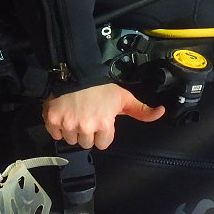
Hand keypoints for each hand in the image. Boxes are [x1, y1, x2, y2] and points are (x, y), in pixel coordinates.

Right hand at [42, 83, 164, 150]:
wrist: (75, 69)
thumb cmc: (101, 84)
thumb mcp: (124, 97)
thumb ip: (142, 110)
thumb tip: (162, 112)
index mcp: (104, 125)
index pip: (102, 144)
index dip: (102, 133)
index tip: (99, 121)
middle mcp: (85, 128)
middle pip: (85, 143)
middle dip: (87, 132)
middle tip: (86, 116)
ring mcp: (67, 125)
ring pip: (70, 139)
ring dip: (72, 130)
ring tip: (75, 114)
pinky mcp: (52, 120)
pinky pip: (55, 134)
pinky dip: (57, 126)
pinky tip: (63, 114)